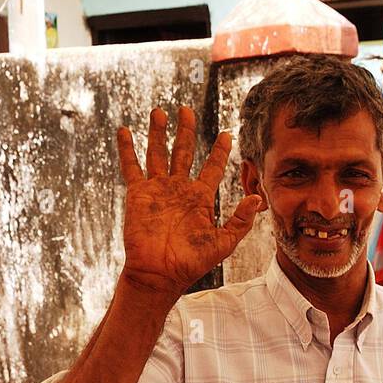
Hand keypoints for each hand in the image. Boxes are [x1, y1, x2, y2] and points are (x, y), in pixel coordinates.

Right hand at [117, 106, 261, 297]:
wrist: (160, 273)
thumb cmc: (191, 263)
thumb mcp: (223, 242)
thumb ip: (240, 220)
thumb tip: (257, 199)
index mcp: (200, 198)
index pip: (212, 167)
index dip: (220, 151)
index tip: (227, 134)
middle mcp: (179, 189)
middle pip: (183, 152)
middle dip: (185, 131)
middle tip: (186, 109)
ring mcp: (158, 189)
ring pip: (158, 153)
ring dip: (158, 132)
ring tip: (159, 111)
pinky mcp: (138, 194)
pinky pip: (132, 167)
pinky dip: (127, 149)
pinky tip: (124, 131)